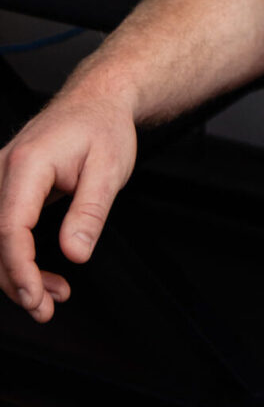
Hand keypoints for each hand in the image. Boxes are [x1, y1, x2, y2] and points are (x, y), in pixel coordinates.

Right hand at [0, 94, 136, 322]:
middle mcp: (4, 169)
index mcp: (28, 164)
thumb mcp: (110, 168)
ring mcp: (1, 177)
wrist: (98, 99)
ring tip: (53, 294)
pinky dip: (18, 256)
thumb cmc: (104, 126)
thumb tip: (74, 253)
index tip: (36, 297)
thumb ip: (90, 211)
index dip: (19, 269)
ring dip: (17, 273)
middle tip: (46, 308)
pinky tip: (42, 275)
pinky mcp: (7, 186)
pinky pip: (3, 228)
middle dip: (16, 281)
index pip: (10, 228)